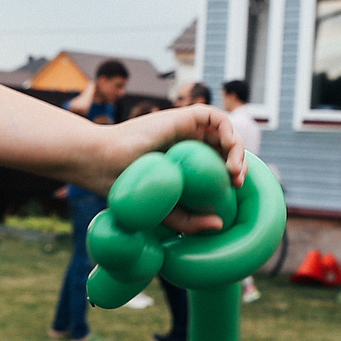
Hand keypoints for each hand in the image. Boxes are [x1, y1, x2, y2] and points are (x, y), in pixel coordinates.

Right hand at [82, 104, 244, 230]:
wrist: (103, 164)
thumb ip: (190, 219)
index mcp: (182, 162)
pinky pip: (212, 115)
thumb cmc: (125, 187)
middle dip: (238, 162)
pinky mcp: (180, 117)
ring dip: (236, 147)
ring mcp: (184, 129)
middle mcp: (186, 143)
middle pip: (224, 147)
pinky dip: (226, 128)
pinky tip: (227, 146)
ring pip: (223, 131)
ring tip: (233, 168)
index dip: (231, 173)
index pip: (216, 163)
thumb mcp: (163, 210)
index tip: (234, 190)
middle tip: (237, 181)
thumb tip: (219, 225)